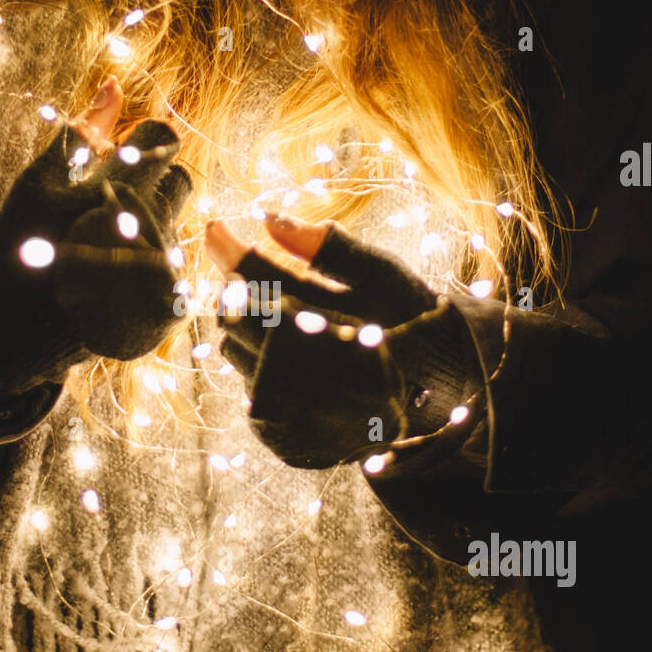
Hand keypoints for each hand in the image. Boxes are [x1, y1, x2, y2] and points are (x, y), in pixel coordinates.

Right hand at [0, 77, 191, 402]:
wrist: (10, 328)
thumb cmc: (18, 244)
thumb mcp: (42, 180)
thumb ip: (84, 130)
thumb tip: (115, 84)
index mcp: (117, 190)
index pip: (160, 140)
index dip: (143, 142)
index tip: (122, 156)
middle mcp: (147, 228)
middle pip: (178, 180)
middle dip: (152, 182)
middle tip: (112, 200)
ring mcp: (159, 270)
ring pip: (176, 223)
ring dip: (149, 222)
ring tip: (106, 240)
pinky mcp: (166, 305)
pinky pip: (173, 264)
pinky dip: (146, 263)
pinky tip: (112, 274)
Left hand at [205, 213, 484, 470]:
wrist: (435, 395)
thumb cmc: (409, 320)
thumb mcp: (380, 274)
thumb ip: (326, 246)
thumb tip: (268, 218)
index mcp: (320, 325)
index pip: (255, 282)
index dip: (230, 250)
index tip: (215, 228)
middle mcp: (295, 372)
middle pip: (232, 316)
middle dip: (236, 288)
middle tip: (251, 272)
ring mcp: (285, 409)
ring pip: (233, 351)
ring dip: (244, 325)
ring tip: (281, 314)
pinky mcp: (280, 433)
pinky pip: (246, 385)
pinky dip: (258, 361)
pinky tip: (290, 354)